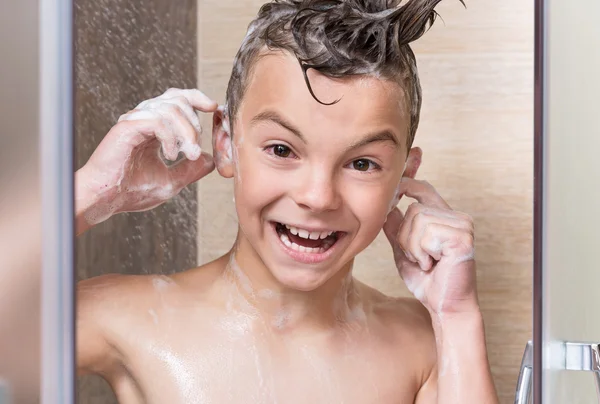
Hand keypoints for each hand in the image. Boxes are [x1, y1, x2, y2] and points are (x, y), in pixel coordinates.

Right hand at [77, 88, 217, 227]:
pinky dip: (170, 138)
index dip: (197, 98)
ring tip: (187, 155)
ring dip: (186, 132)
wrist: (105, 199)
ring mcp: (134, 121)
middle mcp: (143, 119)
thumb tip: (210, 160)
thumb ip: (190, 170)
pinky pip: (158, 120)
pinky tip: (170, 155)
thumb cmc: (132, 192)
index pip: (177, 100)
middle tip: (195, 150)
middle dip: (195, 123)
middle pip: (177, 98)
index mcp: (153, 127)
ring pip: (170, 108)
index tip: (213, 108)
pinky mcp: (127, 127)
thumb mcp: (171, 181)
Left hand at [383, 178, 477, 316]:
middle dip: (406, 237)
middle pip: (414, 209)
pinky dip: (422, 253)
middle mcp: (456, 218)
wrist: (445, 306)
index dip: (406, 185)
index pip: (424, 189)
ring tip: (427, 262)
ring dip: (413, 247)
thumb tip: (388, 207)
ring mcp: (463, 225)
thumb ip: (396, 229)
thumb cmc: (428, 282)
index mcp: (444, 218)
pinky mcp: (463, 237)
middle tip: (420, 258)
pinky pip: (427, 234)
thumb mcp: (404, 251)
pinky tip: (434, 264)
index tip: (393, 193)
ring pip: (418, 219)